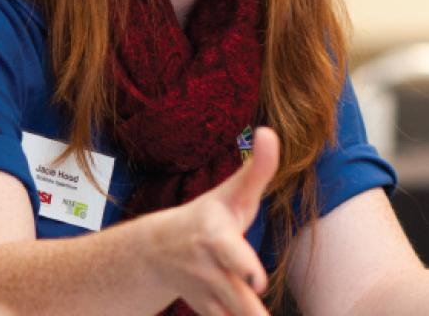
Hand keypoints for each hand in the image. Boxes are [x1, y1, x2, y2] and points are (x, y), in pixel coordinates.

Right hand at [148, 127, 279, 315]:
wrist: (158, 250)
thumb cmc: (209, 217)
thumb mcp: (231, 193)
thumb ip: (257, 168)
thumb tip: (269, 131)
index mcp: (215, 235)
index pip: (229, 251)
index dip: (244, 265)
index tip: (257, 278)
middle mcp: (208, 266)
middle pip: (238, 299)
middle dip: (251, 310)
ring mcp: (207, 294)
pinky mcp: (208, 312)